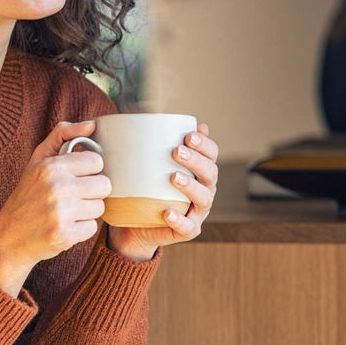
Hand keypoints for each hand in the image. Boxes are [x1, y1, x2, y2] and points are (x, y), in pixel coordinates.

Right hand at [0, 120, 110, 296]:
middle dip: (92, 191)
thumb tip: (92, 124)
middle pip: (104, 185)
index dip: (89, 170)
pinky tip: (64, 226)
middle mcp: (56, 187)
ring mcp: (60, 213)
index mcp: (51, 166)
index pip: (96, 161)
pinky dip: (81, 229)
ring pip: (100, 207)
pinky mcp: (65, 235)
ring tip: (67, 212)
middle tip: (73, 196)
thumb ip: (62, 135)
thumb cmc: (27, 195)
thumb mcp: (37, 160)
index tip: (76, 177)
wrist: (8, 237)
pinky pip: (92, 228)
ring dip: (87, 211)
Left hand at [106, 122, 219, 260]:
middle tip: (176, 151)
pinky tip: (167, 212)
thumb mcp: (145, 163)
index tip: (188, 135)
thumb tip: (145, 114)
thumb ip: (150, 143)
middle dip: (196, 160)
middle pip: (210, 173)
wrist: (134, 224)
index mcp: (198, 171)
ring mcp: (197, 212)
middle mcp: (203, 189)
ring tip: (173, 177)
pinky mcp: (186, 230)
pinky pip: (187, 227)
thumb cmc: (143, 187)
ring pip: (204, 199)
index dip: (205, 144)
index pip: (211, 154)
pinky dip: (179, 219)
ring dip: (191, 186)